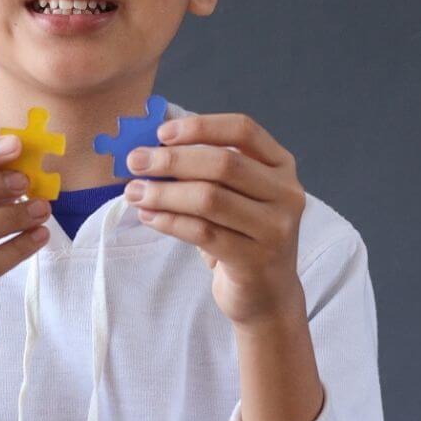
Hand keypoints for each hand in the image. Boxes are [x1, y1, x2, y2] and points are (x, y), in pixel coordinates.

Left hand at [124, 113, 306, 327]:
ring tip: (134, 192)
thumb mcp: (237, 194)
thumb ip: (207, 165)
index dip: (200, 127)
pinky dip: (169, 221)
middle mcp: (286, 193)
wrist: (267, 294)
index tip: (161, 133)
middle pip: (223, 164)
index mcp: (281, 166)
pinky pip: (203, 232)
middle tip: (135, 161)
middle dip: (172, 160)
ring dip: (164, 193)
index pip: (243, 130)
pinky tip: (148, 216)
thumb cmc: (243, 234)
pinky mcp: (255, 260)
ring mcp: (274, 228)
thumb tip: (155, 140)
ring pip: (209, 199)